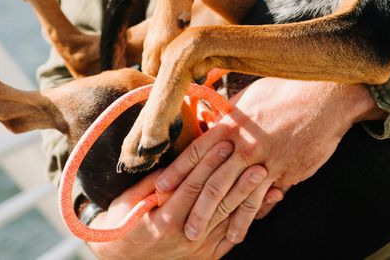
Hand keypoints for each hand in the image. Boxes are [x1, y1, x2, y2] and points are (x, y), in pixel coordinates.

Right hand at [85, 141, 270, 258]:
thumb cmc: (122, 224)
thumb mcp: (128, 201)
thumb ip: (152, 183)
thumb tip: (176, 161)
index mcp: (164, 220)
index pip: (192, 187)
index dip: (209, 163)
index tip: (224, 142)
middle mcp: (185, 236)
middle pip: (217, 202)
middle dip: (237, 177)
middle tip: (256, 156)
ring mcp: (199, 249)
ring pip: (229, 219)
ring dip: (250, 196)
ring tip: (267, 176)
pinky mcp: (207, 257)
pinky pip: (232, 236)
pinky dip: (250, 219)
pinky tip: (267, 202)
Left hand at [155, 79, 384, 241]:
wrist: (326, 96)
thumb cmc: (287, 90)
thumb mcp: (251, 97)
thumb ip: (232, 117)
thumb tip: (215, 124)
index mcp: (232, 124)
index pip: (196, 152)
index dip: (176, 173)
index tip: (159, 191)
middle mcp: (245, 145)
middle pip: (212, 182)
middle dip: (194, 208)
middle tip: (180, 228)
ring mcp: (266, 161)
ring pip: (237, 197)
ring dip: (220, 221)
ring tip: (207, 239)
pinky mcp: (287, 172)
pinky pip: (264, 199)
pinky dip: (251, 216)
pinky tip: (241, 230)